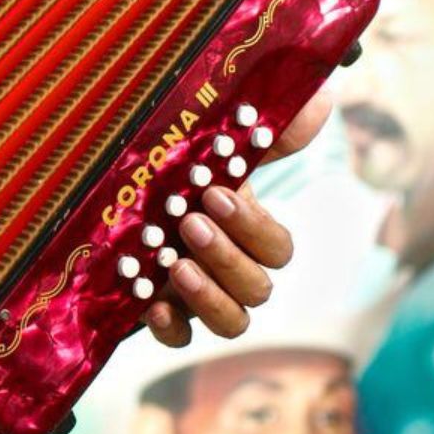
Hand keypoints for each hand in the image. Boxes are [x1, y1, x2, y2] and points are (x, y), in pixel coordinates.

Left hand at [142, 92, 331, 345]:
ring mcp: (198, 298)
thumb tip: (323, 94)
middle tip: (188, 222)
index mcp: (246, 234)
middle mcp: (230, 271)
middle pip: (258, 288)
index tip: (216, 192)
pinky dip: (171, 326)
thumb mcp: (210, 147)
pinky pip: (181, 338)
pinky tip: (150, 303)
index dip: (252, 227)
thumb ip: (264, 133)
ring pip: (233, 322)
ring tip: (175, 264)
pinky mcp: (161, 316)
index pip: (277, 248)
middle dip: (227, 256)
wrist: (110, 200)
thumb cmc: (171, 173)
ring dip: (210, 297)